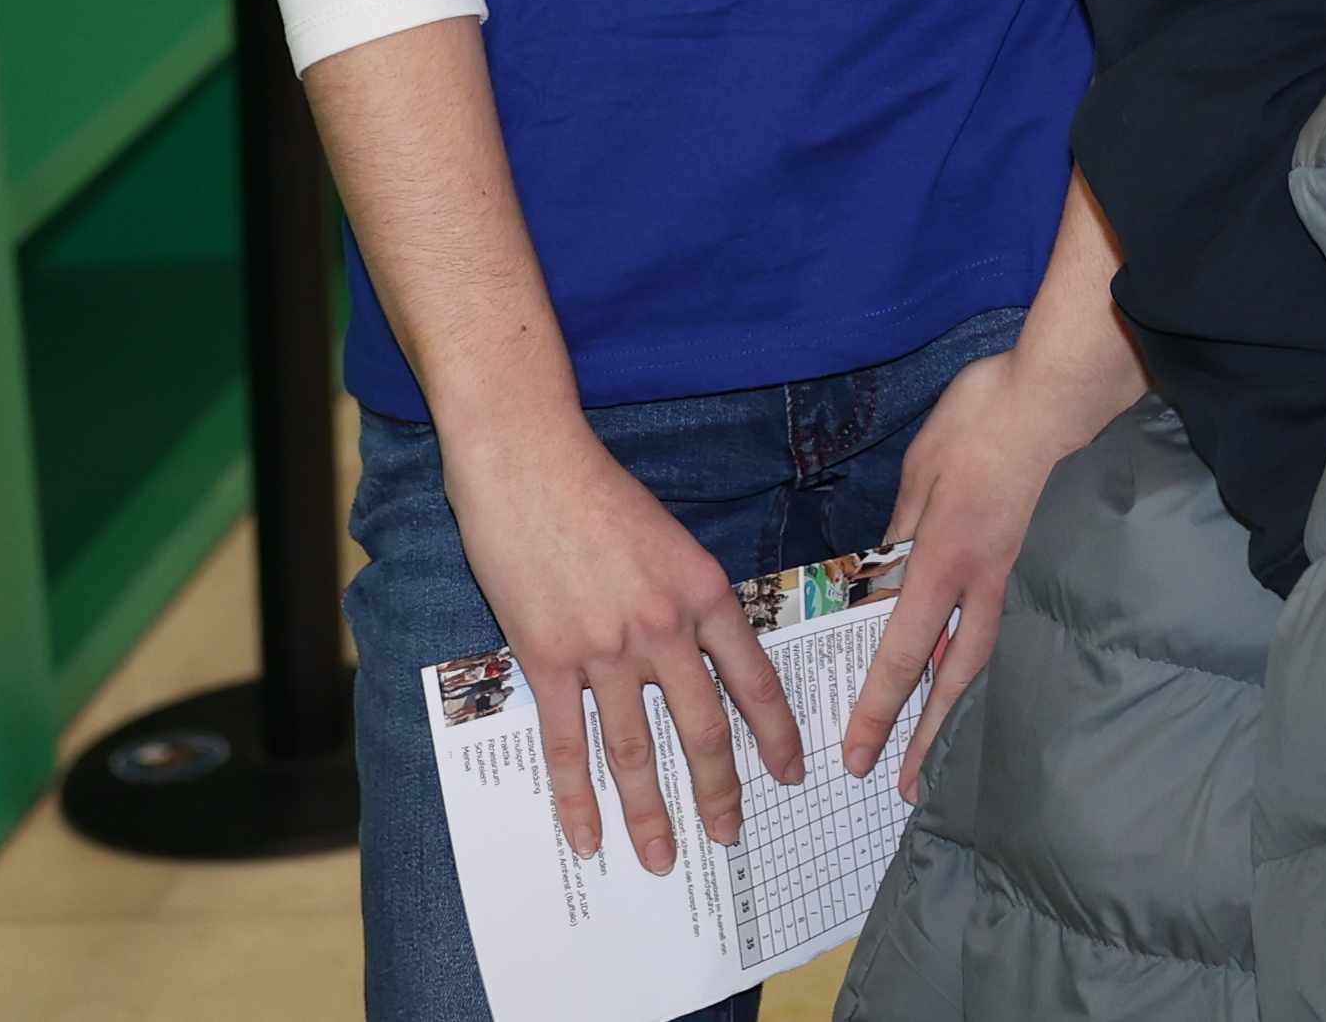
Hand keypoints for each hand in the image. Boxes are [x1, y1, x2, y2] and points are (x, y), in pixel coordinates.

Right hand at [444, 416, 795, 871]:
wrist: (533, 466)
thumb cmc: (602, 496)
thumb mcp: (672, 541)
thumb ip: (690, 600)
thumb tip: (705, 654)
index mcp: (707, 592)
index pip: (755, 678)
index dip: (777, 732)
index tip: (792, 772)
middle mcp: (666, 627)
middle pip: (705, 726)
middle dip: (722, 789)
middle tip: (732, 835)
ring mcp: (606, 648)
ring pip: (639, 749)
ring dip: (653, 811)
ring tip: (666, 858)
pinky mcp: (549, 660)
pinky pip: (570, 744)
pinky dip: (578, 798)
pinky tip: (588, 838)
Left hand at [840, 336, 1145, 798]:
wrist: (1058, 395)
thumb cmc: (983, 421)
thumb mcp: (922, 467)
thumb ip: (901, 528)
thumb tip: (880, 579)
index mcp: (943, 559)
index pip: (903, 651)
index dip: (878, 708)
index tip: (856, 755)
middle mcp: (981, 580)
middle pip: (951, 675)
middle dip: (926, 734)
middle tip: (907, 788)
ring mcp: (1014, 571)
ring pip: (983, 658)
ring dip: (959, 709)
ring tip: (943, 750)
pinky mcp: (1034, 556)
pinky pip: (1003, 626)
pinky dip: (986, 664)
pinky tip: (980, 678)